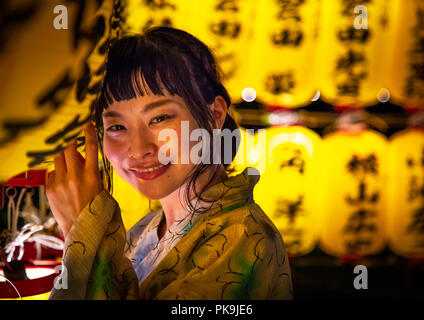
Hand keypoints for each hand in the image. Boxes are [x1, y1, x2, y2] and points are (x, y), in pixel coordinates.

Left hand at [46, 122, 103, 237]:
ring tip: (70, 168)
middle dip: (72, 146)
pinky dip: (58, 174)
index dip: (89, 134)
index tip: (88, 124)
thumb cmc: (97, 212)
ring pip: (59, 159)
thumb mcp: (103, 190)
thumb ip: (94, 174)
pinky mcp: (50, 190)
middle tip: (75, 148)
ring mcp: (60, 183)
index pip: (91, 149)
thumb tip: (86, 162)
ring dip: (65, 159)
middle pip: (69, 149)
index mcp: (92, 176)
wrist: (82, 231)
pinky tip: (63, 184)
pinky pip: (52, 173)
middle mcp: (75, 177)